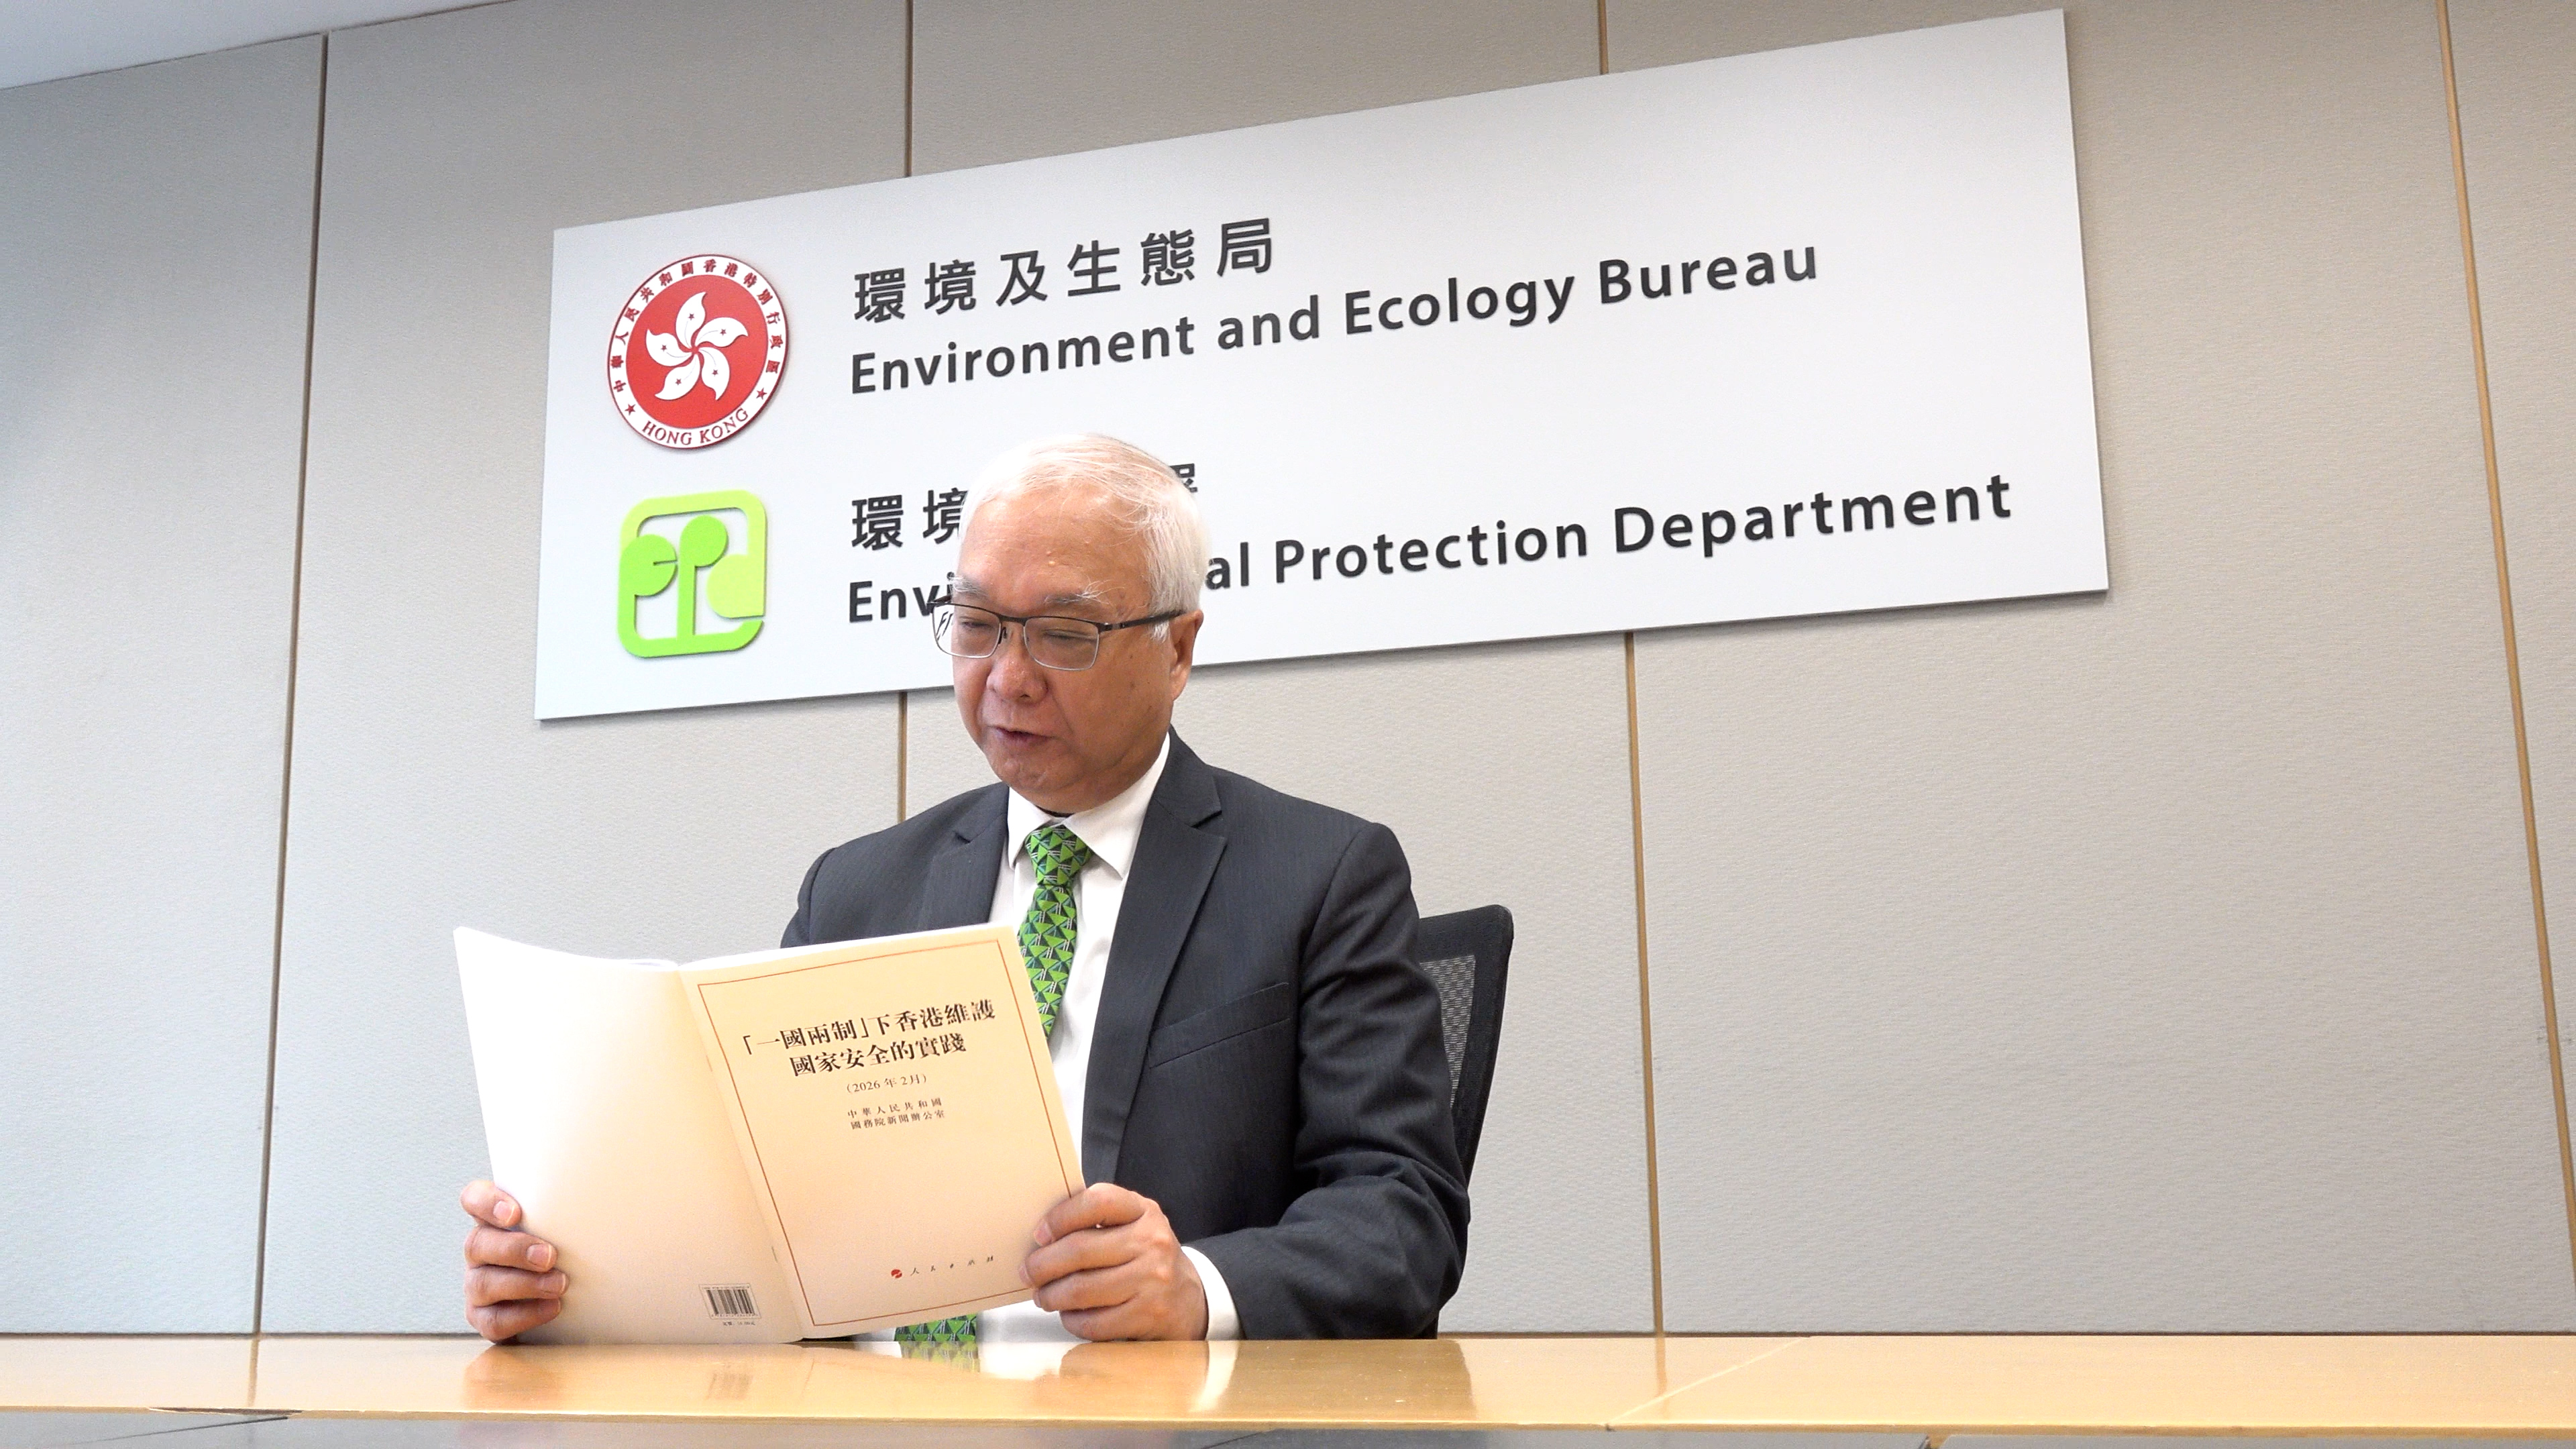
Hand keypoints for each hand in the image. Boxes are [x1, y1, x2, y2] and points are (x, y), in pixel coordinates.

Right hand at [460, 1179, 565, 1341]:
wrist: (569, 1301)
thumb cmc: (566, 1251)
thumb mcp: (565, 1226)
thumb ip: (568, 1211)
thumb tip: (603, 1194)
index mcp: (494, 1221)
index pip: (473, 1199)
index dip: (486, 1202)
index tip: (514, 1214)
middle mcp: (480, 1251)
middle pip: (476, 1243)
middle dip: (514, 1250)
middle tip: (550, 1256)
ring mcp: (476, 1286)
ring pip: (483, 1284)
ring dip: (524, 1284)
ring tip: (559, 1284)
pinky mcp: (484, 1318)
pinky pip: (494, 1320)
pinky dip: (525, 1315)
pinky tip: (553, 1307)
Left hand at [1021, 1184, 1206, 1340]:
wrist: (1189, 1299)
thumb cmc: (1145, 1258)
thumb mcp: (1132, 1227)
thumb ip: (1096, 1222)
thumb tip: (1041, 1237)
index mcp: (1143, 1211)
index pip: (1097, 1201)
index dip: (1060, 1217)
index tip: (1038, 1234)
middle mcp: (1152, 1241)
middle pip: (1079, 1250)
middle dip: (1042, 1265)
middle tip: (1028, 1273)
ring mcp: (1152, 1280)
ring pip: (1081, 1289)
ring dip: (1051, 1296)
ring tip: (1043, 1296)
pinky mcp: (1148, 1315)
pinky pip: (1093, 1322)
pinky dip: (1072, 1320)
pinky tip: (1069, 1315)